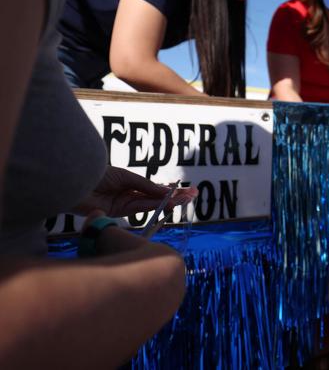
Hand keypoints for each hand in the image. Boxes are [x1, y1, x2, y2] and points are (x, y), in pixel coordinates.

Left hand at [74, 167, 197, 217]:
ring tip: (185, 199)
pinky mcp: (118, 212)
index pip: (153, 188)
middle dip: (173, 197)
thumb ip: (145, 186)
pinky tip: (167, 203)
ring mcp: (123, 204)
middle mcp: (128, 194)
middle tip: (192, 195)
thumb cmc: (98, 174)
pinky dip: (153, 205)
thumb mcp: (126, 176)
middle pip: (155, 197)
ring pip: (150, 203)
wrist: (76, 182)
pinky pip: (139, 208)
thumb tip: (165, 191)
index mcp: (128, 183)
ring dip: (168, 202)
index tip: (185, 189)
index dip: (168, 190)